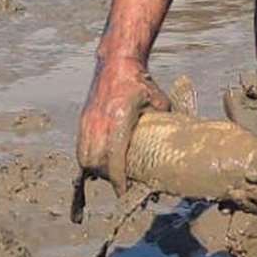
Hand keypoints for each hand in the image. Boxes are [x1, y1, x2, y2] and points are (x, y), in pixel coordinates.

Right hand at [76, 56, 170, 196]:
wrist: (116, 63)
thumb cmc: (140, 82)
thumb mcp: (159, 100)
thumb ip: (164, 120)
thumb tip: (177, 139)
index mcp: (118, 120)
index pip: (114, 159)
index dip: (119, 179)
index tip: (124, 193)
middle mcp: (99, 124)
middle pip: (98, 164)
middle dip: (109, 177)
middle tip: (124, 183)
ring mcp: (88, 123)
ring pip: (85, 159)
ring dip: (97, 172)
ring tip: (112, 175)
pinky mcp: (83, 122)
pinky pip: (80, 151)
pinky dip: (86, 165)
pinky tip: (92, 177)